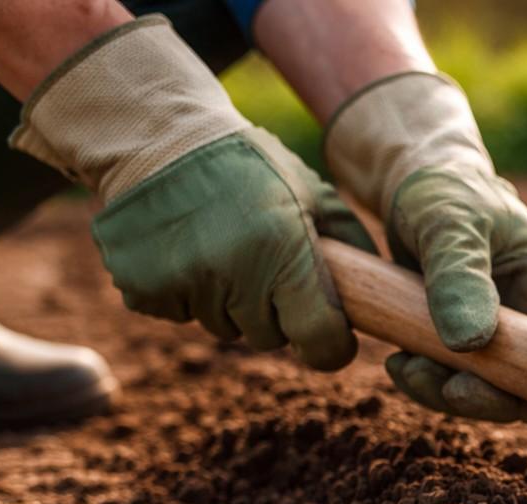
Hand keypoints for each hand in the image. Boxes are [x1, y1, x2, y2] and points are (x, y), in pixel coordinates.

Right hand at [11, 16, 374, 370]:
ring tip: (219, 244)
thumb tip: (387, 293)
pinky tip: (182, 247)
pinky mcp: (139, 288)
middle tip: (261, 260)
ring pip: (224, 328)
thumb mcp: (312, 192)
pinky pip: (179, 315)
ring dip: (228, 301)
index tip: (329, 333)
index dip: (330, 345)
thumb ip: (352, 245)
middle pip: (270, 338)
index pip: (320, 340)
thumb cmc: (249, 164)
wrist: (154, 135)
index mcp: (282, 249)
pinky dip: (184, 292)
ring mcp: (182, 282)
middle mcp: (232, 271)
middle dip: (274, 313)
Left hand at [325, 72, 526, 420]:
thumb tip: (471, 342)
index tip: (493, 390)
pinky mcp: (463, 338)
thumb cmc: (441, 188)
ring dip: (445, 392)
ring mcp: (498, 330)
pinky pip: (454, 377)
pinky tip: (397, 361)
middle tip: (437, 385)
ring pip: (488, 389)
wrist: (409, 180)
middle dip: (483, 397)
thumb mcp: (449, 222)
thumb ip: (460, 277)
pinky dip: (426, 379)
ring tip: (403, 368)